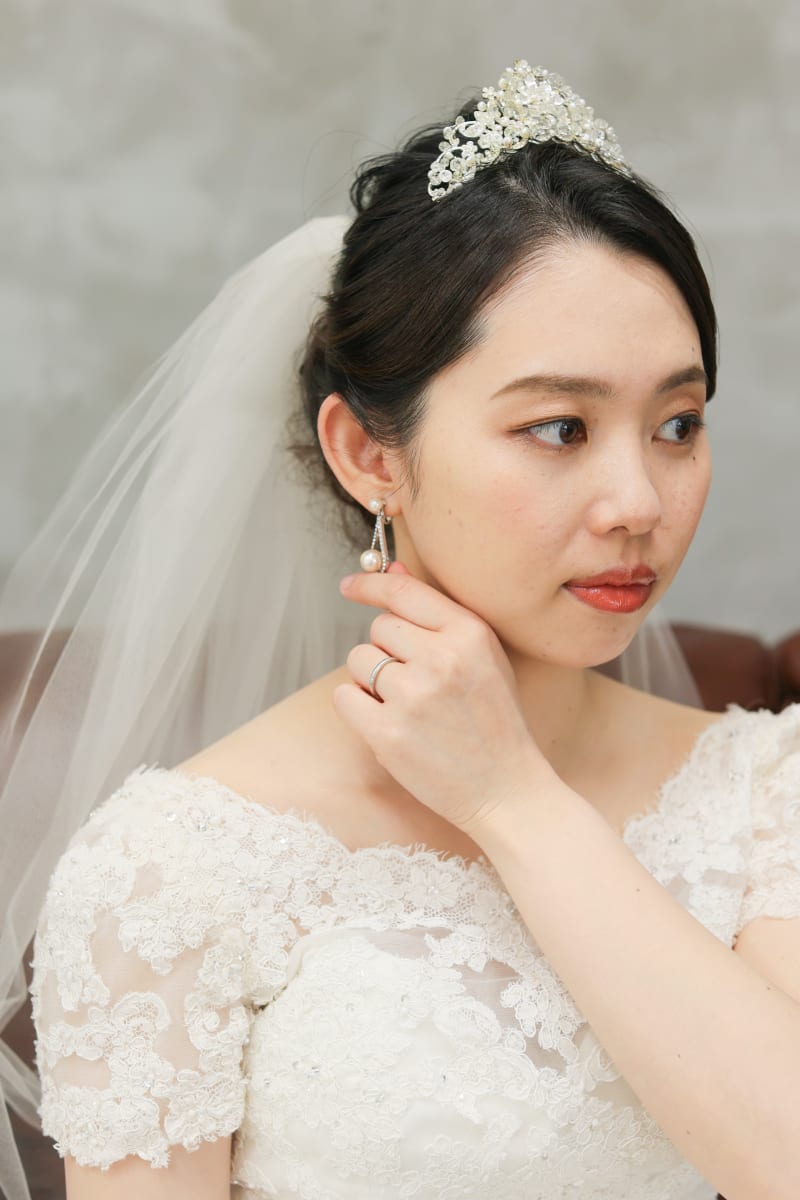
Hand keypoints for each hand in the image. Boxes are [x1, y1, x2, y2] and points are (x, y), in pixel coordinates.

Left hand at [333, 562, 547, 838]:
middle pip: (379, 627)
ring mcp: (413, 696)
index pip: (404, 593)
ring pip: (359, 660)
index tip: (350, 587)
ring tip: (406, 705)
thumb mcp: (482, 657)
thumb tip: (392, 571)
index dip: (371, 586)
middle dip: (387, 650)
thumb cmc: (494, 721)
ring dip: (371, 680)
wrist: (507, 790)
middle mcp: (441, 658)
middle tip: (415, 682)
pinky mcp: (388, 732)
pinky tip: (388, 723)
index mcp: (470, 634)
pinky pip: (344, 697)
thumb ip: (438, 615)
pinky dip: (357, 707)